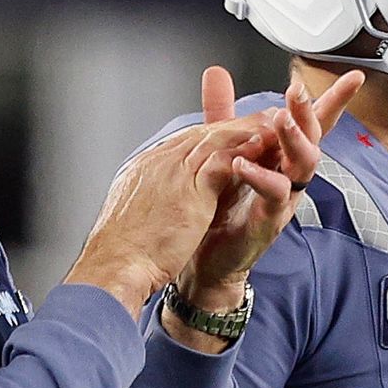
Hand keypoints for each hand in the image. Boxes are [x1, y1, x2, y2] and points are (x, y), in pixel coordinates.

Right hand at [67, 107, 297, 317]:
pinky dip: (245, 151)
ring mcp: (172, 171)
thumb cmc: (122, 255)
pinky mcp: (190, 187)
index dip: (209, 138)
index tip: (229, 136)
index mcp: (143, 170)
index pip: (181, 144)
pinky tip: (264, 147)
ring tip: (271, 126)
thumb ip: (150, 205)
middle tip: (259, 119)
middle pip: (200, 134)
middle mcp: (157, 162)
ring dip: (246, 131)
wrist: (115, 267)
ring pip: (215, 140)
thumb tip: (158, 208)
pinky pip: (223, 159)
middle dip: (231, 125)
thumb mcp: (134, 220)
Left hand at [176, 66, 362, 311]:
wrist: (208, 257)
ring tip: (280, 119)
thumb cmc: (221, 206)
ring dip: (294, 139)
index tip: (353, 77)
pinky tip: (245, 164)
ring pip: (303, 163)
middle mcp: (291, 175)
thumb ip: (222, 112)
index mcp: (283, 156)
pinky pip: (275, 193)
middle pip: (312, 137)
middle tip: (298, 90)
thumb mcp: (222, 150)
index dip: (333, 100)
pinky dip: (260, 176)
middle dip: (309, 111)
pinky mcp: (271, 218)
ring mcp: (286, 197)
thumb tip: (217, 73)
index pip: (312, 123)